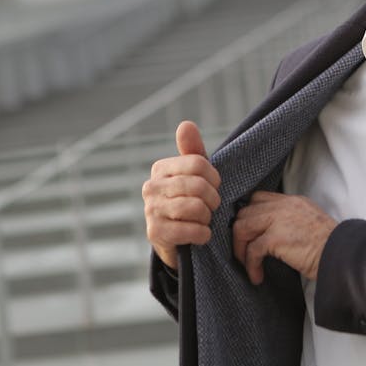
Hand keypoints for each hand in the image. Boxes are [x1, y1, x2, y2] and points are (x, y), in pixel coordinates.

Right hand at [142, 120, 221, 268]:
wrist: (176, 240)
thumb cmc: (189, 201)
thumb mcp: (194, 176)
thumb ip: (193, 150)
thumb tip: (185, 124)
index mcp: (161, 168)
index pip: (198, 163)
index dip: (214, 178)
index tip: (214, 187)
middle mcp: (151, 187)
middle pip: (198, 186)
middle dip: (213, 200)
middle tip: (212, 207)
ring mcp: (150, 210)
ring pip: (195, 207)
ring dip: (207, 217)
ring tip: (204, 219)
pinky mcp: (155, 233)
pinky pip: (190, 230)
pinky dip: (203, 234)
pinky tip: (201, 235)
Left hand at [232, 192, 335, 284]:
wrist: (343, 255)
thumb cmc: (330, 246)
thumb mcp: (310, 222)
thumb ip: (290, 219)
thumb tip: (269, 233)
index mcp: (292, 201)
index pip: (258, 198)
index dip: (249, 215)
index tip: (248, 233)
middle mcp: (283, 206)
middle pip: (245, 211)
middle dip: (240, 234)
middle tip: (244, 253)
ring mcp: (278, 220)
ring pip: (242, 227)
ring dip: (240, 249)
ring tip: (248, 265)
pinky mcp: (276, 238)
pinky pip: (252, 250)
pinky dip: (250, 265)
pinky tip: (257, 277)